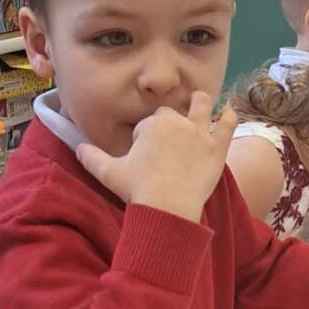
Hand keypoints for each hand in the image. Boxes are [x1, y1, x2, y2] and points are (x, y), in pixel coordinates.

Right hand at [77, 92, 236, 223]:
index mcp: (151, 124)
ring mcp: (199, 133)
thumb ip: (92, 158)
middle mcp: (177, 122)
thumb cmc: (137, 189)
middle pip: (172, 114)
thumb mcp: (108, 173)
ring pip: (202, 107)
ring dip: (200, 102)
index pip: (148, 123)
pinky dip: (229, 116)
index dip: (144, 136)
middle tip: (167, 140)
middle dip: (169, 122)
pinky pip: (227, 125)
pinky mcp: (217, 148)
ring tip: (199, 101)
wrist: (168, 208)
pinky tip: (230, 111)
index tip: (143, 153)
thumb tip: (77, 148)